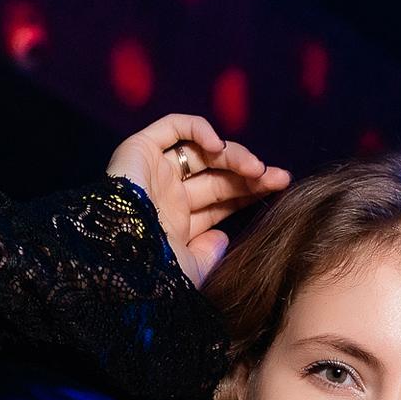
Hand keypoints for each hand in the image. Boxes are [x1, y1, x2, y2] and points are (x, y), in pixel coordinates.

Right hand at [106, 113, 290, 288]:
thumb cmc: (155, 272)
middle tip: (279, 177)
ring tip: (255, 169)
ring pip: (200, 152)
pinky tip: (218, 146)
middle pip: (216, 177)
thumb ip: (211, 256)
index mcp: (177, 225)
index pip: (220, 201)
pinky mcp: (139, 149)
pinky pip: (173, 127)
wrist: (121, 258)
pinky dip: (198, 129)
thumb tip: (223, 238)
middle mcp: (165, 197)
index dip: (249, 192)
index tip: (279, 188)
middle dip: (250, 175)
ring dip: (233, 155)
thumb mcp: (193, 271)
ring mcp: (153, 172)